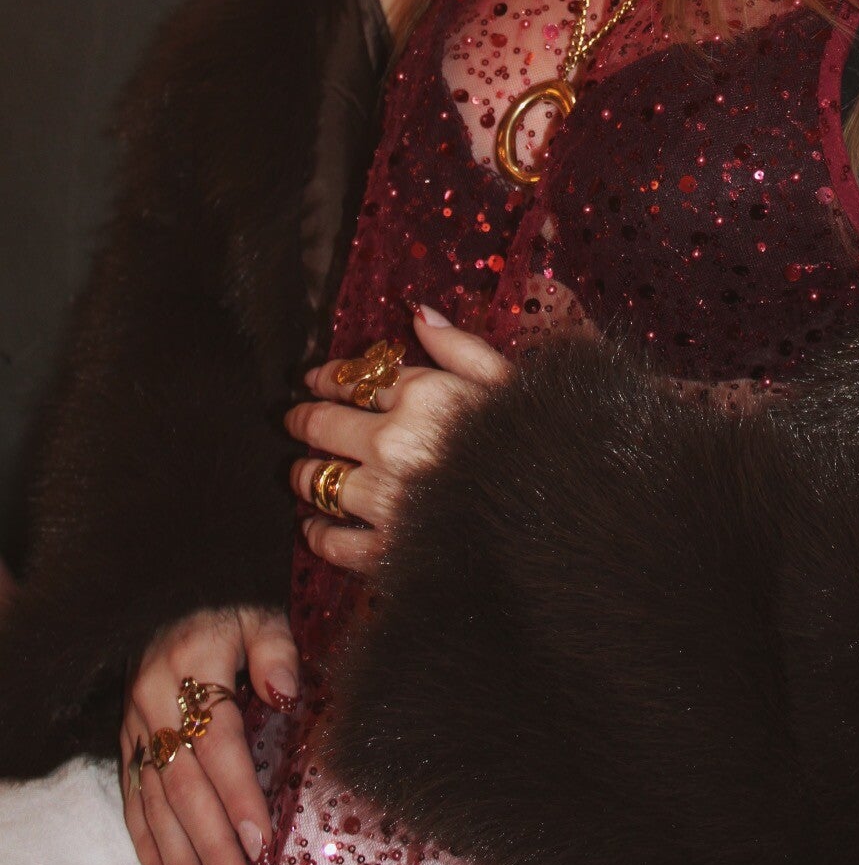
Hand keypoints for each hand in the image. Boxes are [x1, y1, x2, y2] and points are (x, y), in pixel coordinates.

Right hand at [119, 602, 298, 864]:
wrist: (175, 588)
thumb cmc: (229, 602)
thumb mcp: (259, 610)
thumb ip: (275, 648)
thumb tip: (286, 693)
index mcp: (191, 664)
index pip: (218, 743)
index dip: (238, 795)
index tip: (261, 841)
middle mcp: (154, 700)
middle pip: (183, 785)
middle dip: (211, 846)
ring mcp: (134, 723)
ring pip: (154, 801)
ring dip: (179, 856)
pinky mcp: (124, 738)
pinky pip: (130, 796)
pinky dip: (145, 840)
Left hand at [286, 305, 513, 572]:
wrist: (559, 522)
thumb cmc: (537, 443)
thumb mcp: (508, 381)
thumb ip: (459, 346)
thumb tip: (419, 314)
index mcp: (423, 395)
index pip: (354, 377)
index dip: (326, 376)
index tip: (313, 379)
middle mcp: (393, 442)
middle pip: (323, 424)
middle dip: (303, 419)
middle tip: (293, 419)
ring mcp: (385, 498)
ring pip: (318, 481)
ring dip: (304, 475)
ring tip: (300, 474)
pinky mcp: (385, 550)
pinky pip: (332, 541)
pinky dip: (317, 534)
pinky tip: (315, 529)